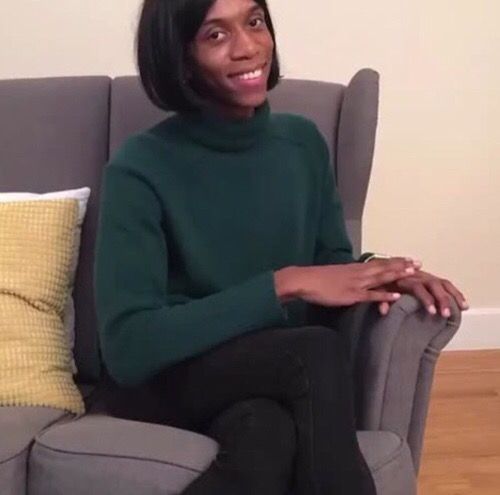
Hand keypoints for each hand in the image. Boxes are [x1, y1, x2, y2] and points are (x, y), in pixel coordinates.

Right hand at [291, 257, 419, 306]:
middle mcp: (359, 273)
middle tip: (419, 263)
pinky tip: (397, 296)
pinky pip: (371, 295)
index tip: (408, 259)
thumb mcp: (336, 276)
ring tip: (414, 273)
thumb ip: (348, 278)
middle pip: (384, 267)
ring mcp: (356, 283)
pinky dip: (384, 295)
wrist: (305, 280)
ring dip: (398, 275)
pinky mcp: (351, 295)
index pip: (379, 263)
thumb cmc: (317, 279)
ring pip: (381, 277)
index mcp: (355, 268)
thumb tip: (356, 281)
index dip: (395, 261)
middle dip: (402, 266)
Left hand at [376, 269, 468, 316]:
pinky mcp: (431, 278)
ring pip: (443, 283)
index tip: (433, 312)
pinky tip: (463, 303)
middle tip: (446, 314)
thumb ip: (381, 299)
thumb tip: (384, 311)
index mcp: (405, 277)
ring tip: (463, 308)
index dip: (426, 299)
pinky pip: (445, 284)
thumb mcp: (378, 290)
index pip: (418, 287)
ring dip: (454, 295)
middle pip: (434, 284)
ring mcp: (426, 276)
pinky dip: (455, 292)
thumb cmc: (382, 282)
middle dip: (443, 299)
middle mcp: (418, 275)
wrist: (385, 269)